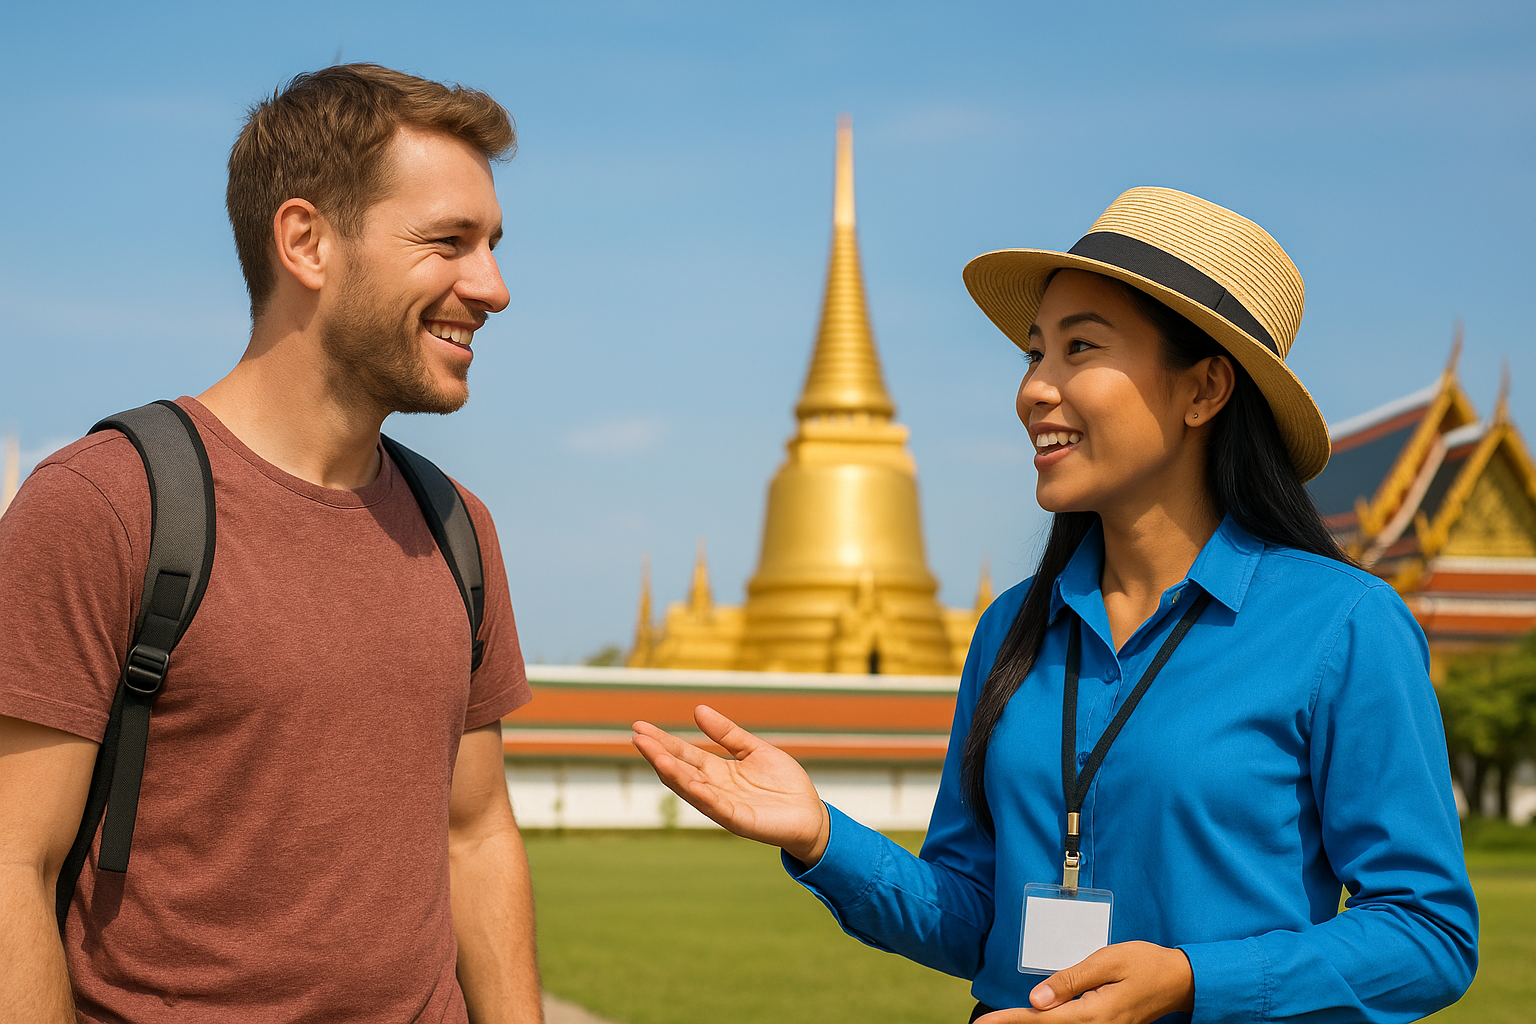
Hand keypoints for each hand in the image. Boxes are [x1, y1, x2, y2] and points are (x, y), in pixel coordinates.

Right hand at [632, 705, 830, 864]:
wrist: (811, 814)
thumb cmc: (783, 783)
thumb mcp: (754, 749)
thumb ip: (727, 734)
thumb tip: (697, 710)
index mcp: (717, 771)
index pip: (683, 754)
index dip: (662, 741)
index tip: (639, 727)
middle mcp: (715, 788)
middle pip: (681, 770)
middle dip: (659, 754)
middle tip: (638, 737)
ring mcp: (724, 805)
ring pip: (693, 788)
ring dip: (674, 774)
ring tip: (656, 757)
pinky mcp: (740, 820)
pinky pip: (718, 807)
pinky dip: (704, 796)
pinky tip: (692, 784)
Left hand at [974, 941, 1193, 1023]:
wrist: (1180, 981)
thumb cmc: (1146, 964)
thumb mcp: (1107, 961)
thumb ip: (1070, 980)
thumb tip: (1037, 998)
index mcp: (1095, 1014)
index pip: (1042, 1021)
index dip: (1011, 1020)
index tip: (985, 1023)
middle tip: (987, 1023)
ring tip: (1005, 1020)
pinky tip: (1038, 1019)